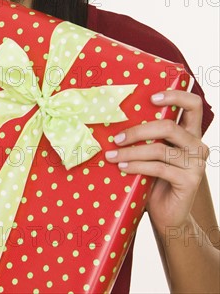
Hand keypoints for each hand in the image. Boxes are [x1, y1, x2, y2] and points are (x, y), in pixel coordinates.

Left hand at [104, 90, 208, 235]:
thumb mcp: (152, 151)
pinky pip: (158, 167)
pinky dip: (136, 166)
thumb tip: (114, 116)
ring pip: (159, 149)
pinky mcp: (190, 181)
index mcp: (190, 132)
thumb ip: (147, 135)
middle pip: (168, 126)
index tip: (152, 98)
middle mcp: (197, 145)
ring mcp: (196, 163)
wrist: (167, 213)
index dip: (175, 96)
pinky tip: (122, 167)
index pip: (193, 105)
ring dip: (131, 151)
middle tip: (116, 138)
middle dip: (138, 131)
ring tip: (112, 155)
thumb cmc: (155, 177)